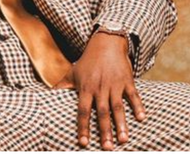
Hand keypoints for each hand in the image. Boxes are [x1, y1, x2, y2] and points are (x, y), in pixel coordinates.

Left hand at [54, 32, 145, 149]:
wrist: (106, 42)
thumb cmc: (88, 61)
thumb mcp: (73, 72)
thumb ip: (62, 86)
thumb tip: (48, 95)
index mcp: (86, 88)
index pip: (82, 111)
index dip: (83, 127)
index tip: (83, 142)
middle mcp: (100, 87)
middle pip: (102, 112)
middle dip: (104, 131)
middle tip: (107, 148)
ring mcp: (114, 84)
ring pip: (118, 107)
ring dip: (121, 124)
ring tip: (123, 140)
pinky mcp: (127, 80)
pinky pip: (133, 95)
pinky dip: (138, 106)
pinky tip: (141, 118)